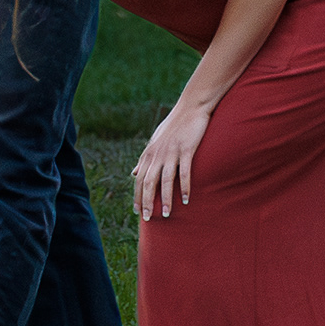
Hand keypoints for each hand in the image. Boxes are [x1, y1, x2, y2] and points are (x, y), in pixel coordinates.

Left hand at [132, 100, 211, 220]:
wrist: (191, 107)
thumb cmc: (173, 125)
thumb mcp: (155, 140)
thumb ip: (145, 158)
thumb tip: (133, 173)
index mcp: (149, 153)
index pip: (139, 179)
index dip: (137, 196)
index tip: (137, 211)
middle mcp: (158, 154)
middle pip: (148, 183)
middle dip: (147, 202)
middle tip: (148, 219)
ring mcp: (172, 152)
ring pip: (165, 181)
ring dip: (165, 199)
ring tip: (166, 214)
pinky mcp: (186, 149)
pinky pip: (184, 172)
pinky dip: (184, 187)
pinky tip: (186, 200)